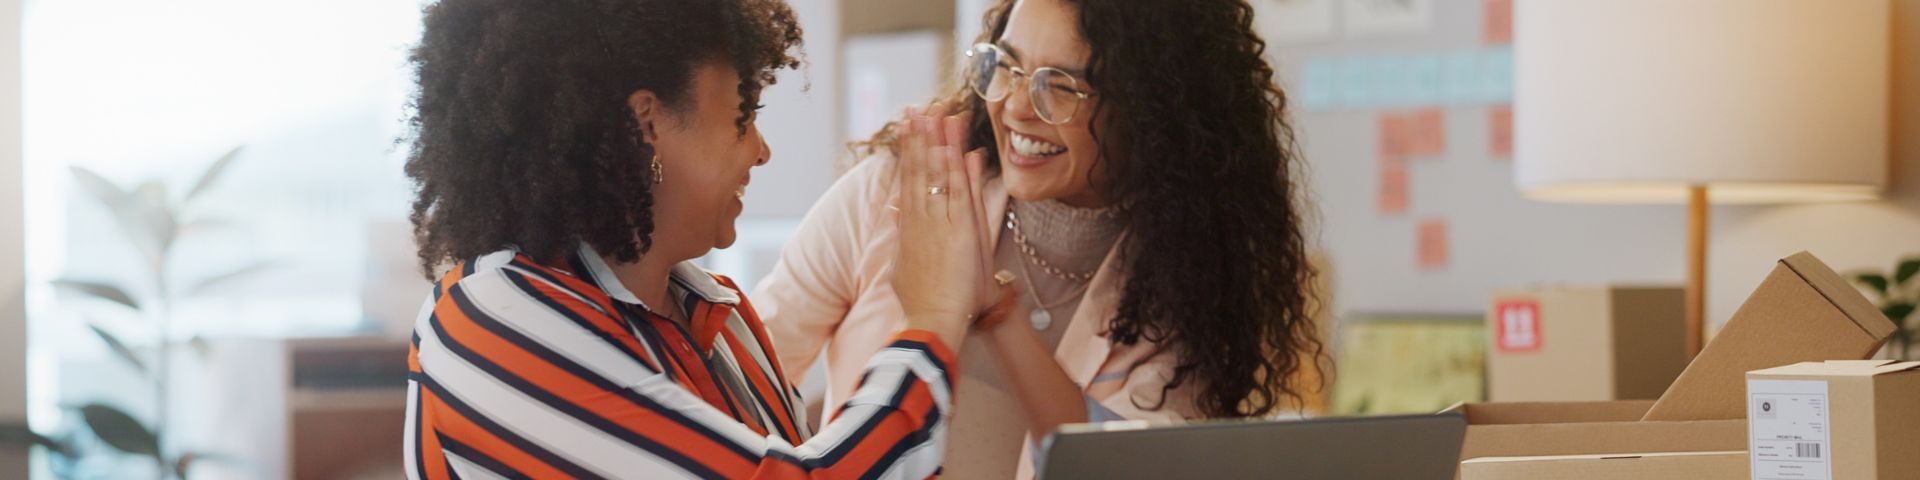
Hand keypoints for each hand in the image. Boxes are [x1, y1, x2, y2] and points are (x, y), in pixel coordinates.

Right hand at [891, 102, 993, 347]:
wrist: (930, 321)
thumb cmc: (921, 301)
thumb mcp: (904, 265)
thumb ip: (901, 235)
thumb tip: (894, 210)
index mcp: (909, 226)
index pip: (909, 179)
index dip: (911, 150)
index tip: (909, 125)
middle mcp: (921, 220)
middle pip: (920, 170)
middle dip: (921, 137)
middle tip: (919, 107)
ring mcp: (939, 224)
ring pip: (938, 176)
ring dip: (940, 143)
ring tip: (938, 113)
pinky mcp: (959, 233)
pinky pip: (960, 194)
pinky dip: (961, 170)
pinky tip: (961, 147)